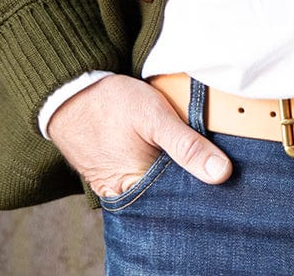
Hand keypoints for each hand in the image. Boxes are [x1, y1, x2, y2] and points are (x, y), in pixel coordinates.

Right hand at [46, 74, 231, 196]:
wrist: (71, 93)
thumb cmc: (111, 103)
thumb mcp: (156, 117)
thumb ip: (188, 146)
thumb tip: (222, 173)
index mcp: (136, 189)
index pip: (181, 201)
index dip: (203, 186)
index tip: (221, 172)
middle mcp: (125, 196)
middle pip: (168, 196)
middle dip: (188, 180)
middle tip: (206, 158)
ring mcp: (116, 188)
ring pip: (156, 187)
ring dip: (172, 172)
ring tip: (180, 149)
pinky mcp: (111, 177)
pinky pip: (140, 179)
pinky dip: (155, 167)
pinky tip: (163, 151)